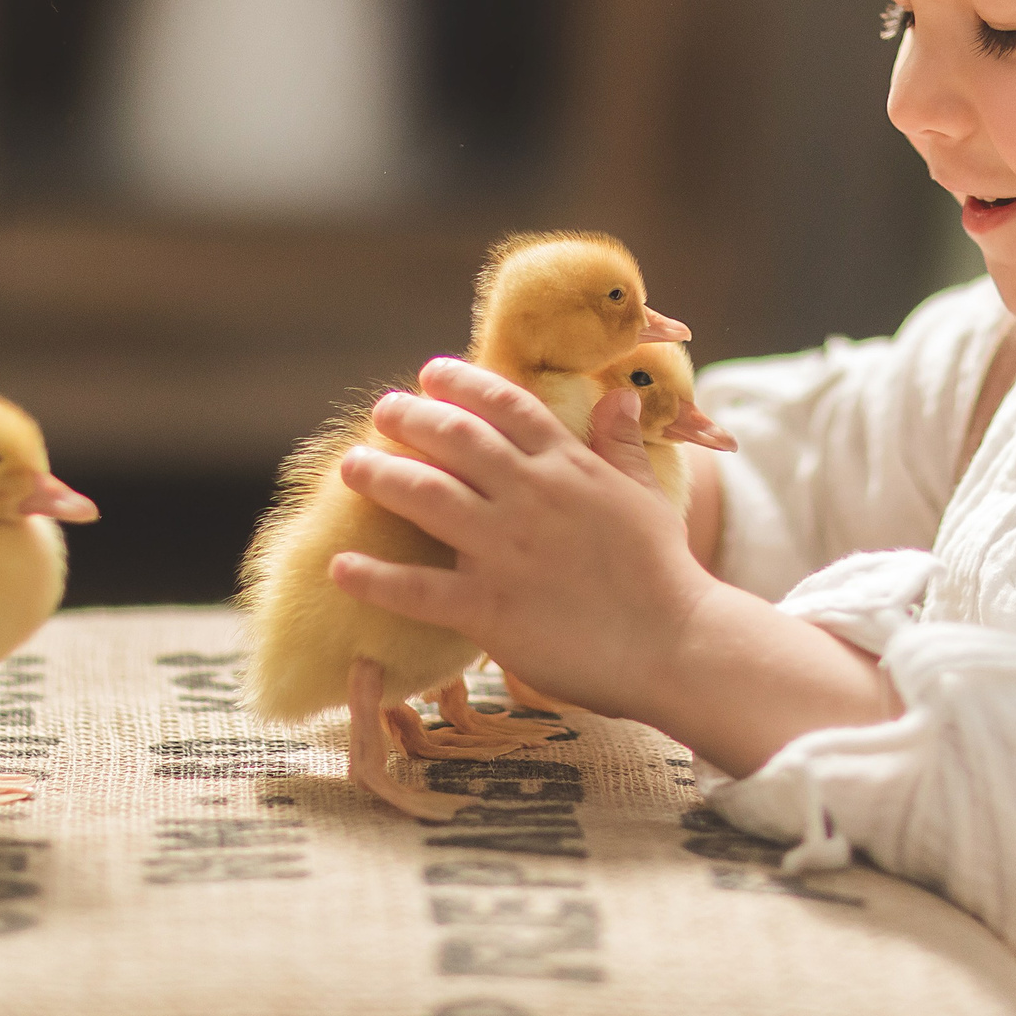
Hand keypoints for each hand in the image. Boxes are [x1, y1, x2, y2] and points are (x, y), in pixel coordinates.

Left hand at [330, 357, 900, 773]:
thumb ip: (620, 443)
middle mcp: (531, 496)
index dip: (462, 384)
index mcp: (568, 466)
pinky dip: (374, 578)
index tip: (431, 373)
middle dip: (411, 419)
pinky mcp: (490, 607)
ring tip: (352, 467)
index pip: (506, 406)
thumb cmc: (662, 571)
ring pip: (427, 497)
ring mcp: (506, 550)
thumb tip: (618, 392)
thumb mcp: (645, 493)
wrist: (676, 642)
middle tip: (382, 411)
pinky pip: (418, 589)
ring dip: (382, 477)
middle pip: (456, 440)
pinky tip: (339, 567)